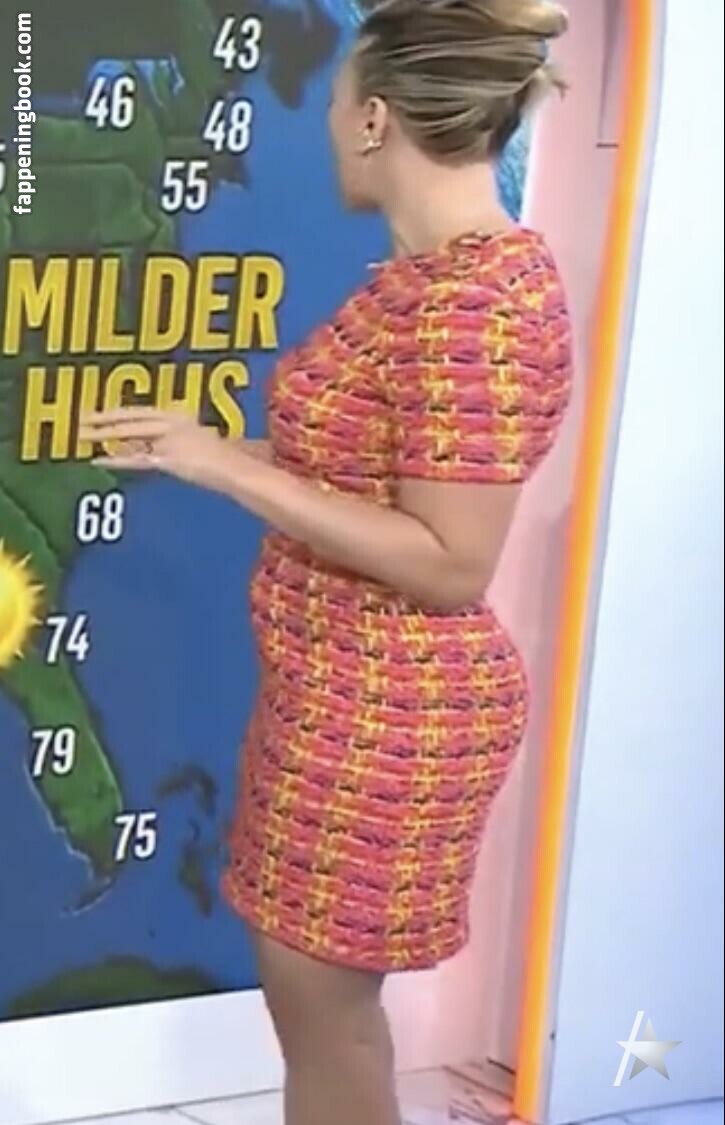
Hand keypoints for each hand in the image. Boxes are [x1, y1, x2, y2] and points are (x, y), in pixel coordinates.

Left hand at [79, 407, 227, 485]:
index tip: (104, 412)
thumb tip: (192, 449)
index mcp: (182, 417)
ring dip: (103, 434)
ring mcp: (169, 440)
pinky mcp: (166, 459)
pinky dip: (114, 460)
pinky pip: (134, 459)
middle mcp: (173, 423)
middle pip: (132, 417)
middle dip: (106, 417)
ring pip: (128, 434)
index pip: (144, 412)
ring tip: (82, 435)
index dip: (122, 412)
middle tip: (83, 419)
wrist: (239, 470)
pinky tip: (96, 460)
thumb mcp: (211, 444)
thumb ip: (196, 444)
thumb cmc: (233, 459)